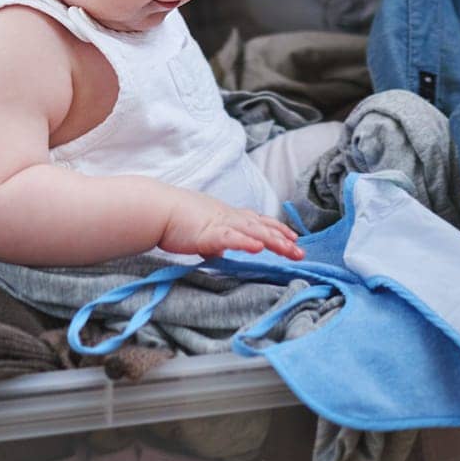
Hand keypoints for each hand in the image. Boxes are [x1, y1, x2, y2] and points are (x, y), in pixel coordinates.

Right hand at [158, 188, 304, 259]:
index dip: (276, 228)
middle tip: (301, 251)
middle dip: (283, 239)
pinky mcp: (209, 232)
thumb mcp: (201, 230)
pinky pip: (231, 237)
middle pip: (262, 226)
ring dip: (273, 240)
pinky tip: (259, 247)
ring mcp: (220, 223)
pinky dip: (247, 242)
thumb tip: (219, 252)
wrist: (158, 209)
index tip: (293, 237)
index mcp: (227, 215)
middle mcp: (229, 217)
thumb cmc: (175, 219)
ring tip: (290, 249)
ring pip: (253, 231)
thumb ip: (213, 241)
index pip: (258, 221)